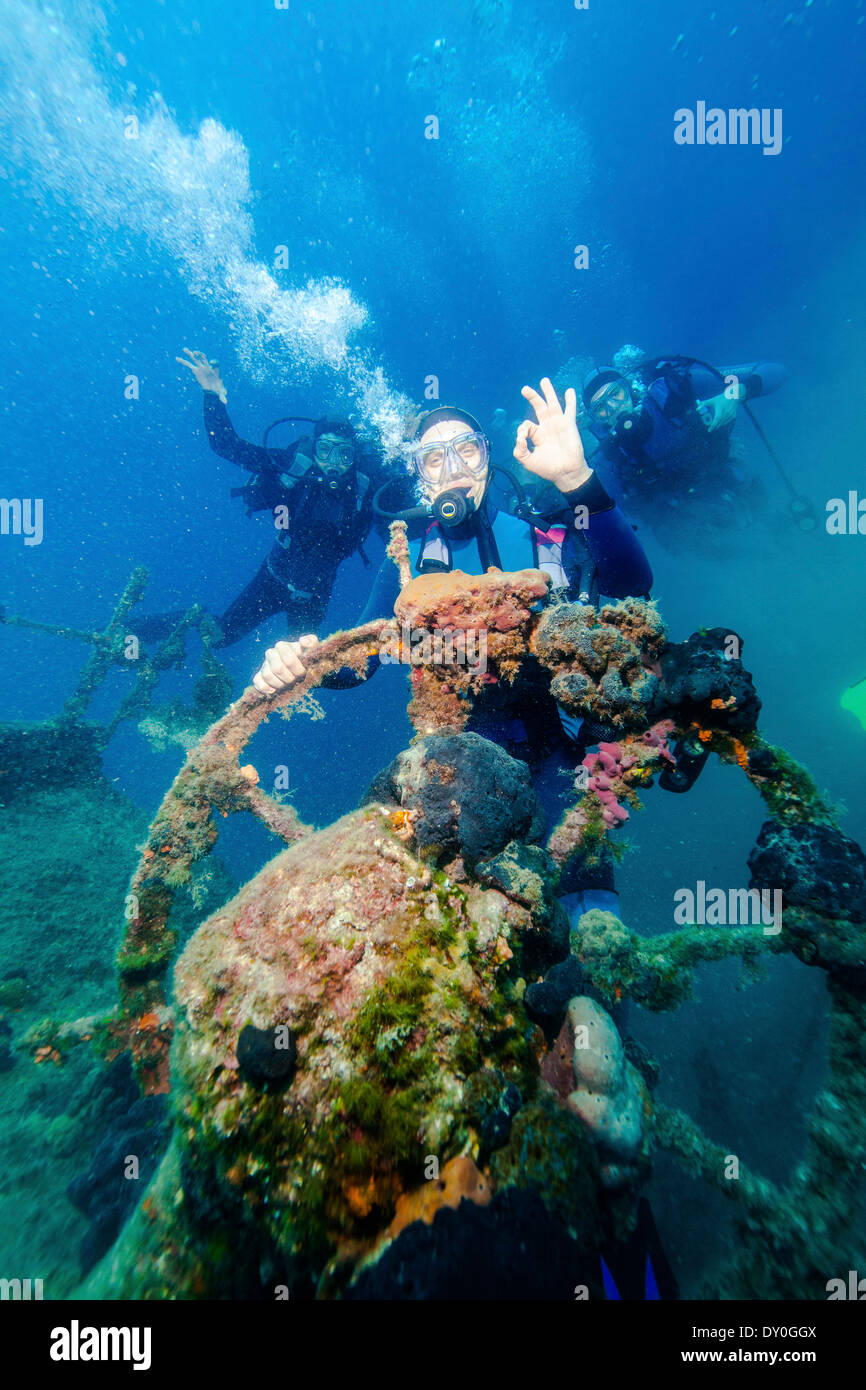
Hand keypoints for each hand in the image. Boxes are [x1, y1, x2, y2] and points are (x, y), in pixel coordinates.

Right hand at [176, 348, 226, 402]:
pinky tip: (177, 358)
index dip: (214, 362)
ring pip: (195, 360)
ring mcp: (201, 368)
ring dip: (190, 354)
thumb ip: (222, 396)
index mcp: (215, 370)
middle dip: (200, 355)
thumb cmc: (218, 389)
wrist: (214, 389)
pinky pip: (189, 365)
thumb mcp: (221, 392)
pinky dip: (183, 362)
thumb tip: (225, 403)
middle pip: (204, 358)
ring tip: (184, 349)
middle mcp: (208, 367)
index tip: (212, 363)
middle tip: (195, 353)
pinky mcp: (196, 371)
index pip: (215, 363)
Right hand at [253, 635, 317, 695]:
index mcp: (282, 646)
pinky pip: (257, 682)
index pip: (288, 659)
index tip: (303, 672)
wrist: (301, 670)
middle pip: (277, 668)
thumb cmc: (307, 659)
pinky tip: (275, 690)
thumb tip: (302, 641)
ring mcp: (264, 665)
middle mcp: (271, 653)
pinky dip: (265, 688)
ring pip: (267, 675)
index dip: (297, 669)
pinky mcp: (259, 676)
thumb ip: (311, 642)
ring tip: (287, 685)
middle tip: (295, 679)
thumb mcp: (313, 650)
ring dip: (279, 683)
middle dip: (289, 677)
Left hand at [513, 377, 591, 492]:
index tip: (523, 440)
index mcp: (538, 435)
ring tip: (544, 380)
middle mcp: (547, 427)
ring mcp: (558, 424)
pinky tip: (570, 391)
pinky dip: (570, 400)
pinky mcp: (568, 424)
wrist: (566, 473)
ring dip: (548, 392)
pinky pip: (570, 410)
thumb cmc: (548, 468)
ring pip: (552, 404)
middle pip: (539, 407)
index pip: (526, 425)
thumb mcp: (528, 461)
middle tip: (524, 389)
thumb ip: (520, 450)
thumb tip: (519, 438)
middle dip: (532, 397)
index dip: (522, 430)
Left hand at [697, 392, 737, 431]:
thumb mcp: (712, 400)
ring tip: (714, 426)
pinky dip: (723, 423)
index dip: (713, 425)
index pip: (717, 418)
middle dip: (714, 426)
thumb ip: (704, 404)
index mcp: (720, 408)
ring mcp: (731, 414)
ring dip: (718, 425)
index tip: (709, 430)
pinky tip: (720, 423)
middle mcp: (726, 412)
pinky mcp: (733, 415)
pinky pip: (727, 422)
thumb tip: (697, 409)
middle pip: (719, 422)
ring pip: (723, 423)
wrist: (733, 395)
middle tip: (710, 429)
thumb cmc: (721, 398)